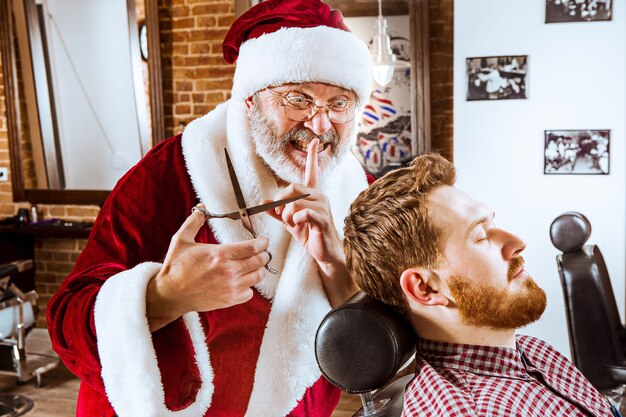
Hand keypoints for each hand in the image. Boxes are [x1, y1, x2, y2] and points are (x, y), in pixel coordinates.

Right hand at [146, 207, 269, 330]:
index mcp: (219, 254)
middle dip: (264, 254)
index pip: (252, 247)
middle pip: (260, 261)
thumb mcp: (181, 240)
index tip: (263, 240)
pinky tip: (242, 280)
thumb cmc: (175, 268)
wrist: (170, 294)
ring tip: (253, 265)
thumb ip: (194, 222)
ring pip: (258, 276)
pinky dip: (249, 286)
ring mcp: (230, 287)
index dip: (262, 242)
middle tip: (261, 252)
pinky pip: (250, 292)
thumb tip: (202, 207)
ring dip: (259, 269)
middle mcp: (228, 271)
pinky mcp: (229, 300)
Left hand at [265, 139, 342, 265]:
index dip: (311, 156)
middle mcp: (319, 196)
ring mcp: (322, 206)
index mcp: (312, 194)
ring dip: (287, 216)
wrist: (324, 252)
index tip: (313, 141)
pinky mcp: (322, 218)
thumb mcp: (290, 222)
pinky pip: (303, 213)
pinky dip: (296, 220)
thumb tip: (263, 202)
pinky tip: (299, 226)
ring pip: (294, 202)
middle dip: (281, 202)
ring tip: (293, 224)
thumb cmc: (309, 235)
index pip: (312, 171)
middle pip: (292, 188)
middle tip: (283, 216)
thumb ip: (277, 211)